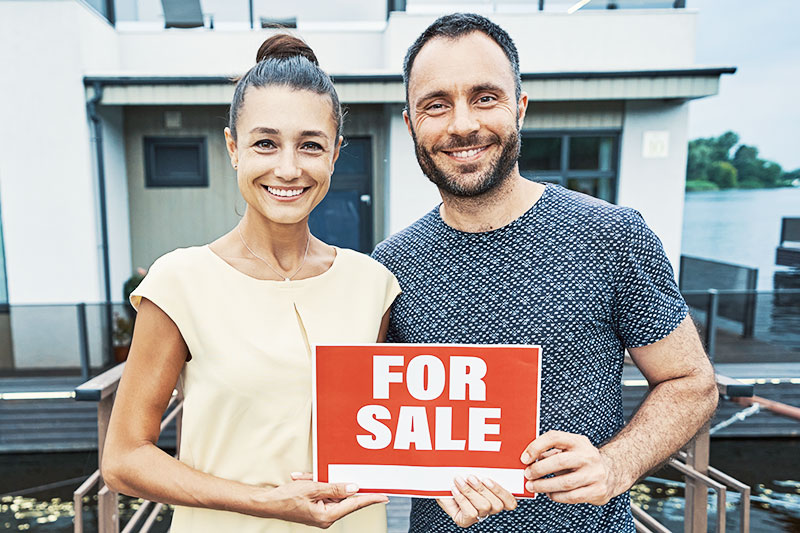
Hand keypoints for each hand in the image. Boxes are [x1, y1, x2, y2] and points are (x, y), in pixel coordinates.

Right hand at [263, 475, 387, 527]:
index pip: (354, 504)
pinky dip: (316, 485)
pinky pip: (323, 493)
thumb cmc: (285, 498)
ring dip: (322, 483)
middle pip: (344, 498)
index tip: (384, 496)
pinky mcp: (315, 507)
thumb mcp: (312, 488)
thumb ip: (334, 487)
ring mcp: (321, 513)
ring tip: (307, 480)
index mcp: (327, 516)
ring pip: (332, 493)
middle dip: (341, 485)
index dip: (371, 498)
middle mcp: (326, 517)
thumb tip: (354, 487)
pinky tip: (304, 480)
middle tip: (354, 478)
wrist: (265, 502)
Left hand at [437, 476, 516, 527]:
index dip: (502, 492)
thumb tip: (487, 458)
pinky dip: (462, 499)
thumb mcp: (472, 470)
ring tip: (460, 481)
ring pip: (484, 507)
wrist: (437, 484)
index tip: (488, 479)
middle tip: (471, 477)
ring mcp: (477, 516)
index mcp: (495, 496)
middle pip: (497, 505)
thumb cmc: (455, 476)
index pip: (510, 502)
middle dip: (483, 489)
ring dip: (470, 492)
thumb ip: (482, 468)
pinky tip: (455, 490)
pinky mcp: (465, 521)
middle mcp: (489, 509)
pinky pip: (470, 513)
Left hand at [520, 430, 620, 505]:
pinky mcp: (598, 490)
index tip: (524, 458)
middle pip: (559, 461)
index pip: (554, 437)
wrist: (612, 473)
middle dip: (539, 470)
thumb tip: (527, 459)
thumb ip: (549, 452)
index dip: (536, 447)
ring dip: (544, 486)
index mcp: (578, 441)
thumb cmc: (582, 460)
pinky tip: (550, 494)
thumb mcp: (569, 450)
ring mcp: (595, 473)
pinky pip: (572, 496)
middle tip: (527, 475)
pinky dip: (557, 496)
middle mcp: (588, 455)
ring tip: (534, 487)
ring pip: (565, 482)